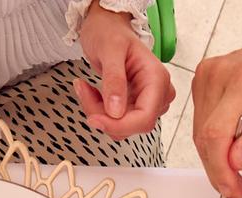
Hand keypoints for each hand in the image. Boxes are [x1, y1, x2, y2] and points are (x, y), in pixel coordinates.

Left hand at [76, 5, 174, 140]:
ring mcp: (148, 102)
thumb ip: (114, 79)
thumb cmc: (110, 31)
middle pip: (133, 124)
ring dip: (100, 113)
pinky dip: (101, 112)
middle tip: (85, 92)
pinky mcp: (136, 106)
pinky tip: (93, 93)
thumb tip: (116, 111)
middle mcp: (157, 94)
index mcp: (157, 79)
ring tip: (87, 89)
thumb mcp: (110, 49)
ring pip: (123, 127)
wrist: (106, 27)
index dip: (120, 125)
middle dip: (105, 116)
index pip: (144, 118)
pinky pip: (117, 122)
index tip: (95, 119)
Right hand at [192, 5, 241, 197]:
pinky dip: (214, 143)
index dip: (221, 171)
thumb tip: (237, 160)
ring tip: (237, 175)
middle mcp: (219, 77)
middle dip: (220, 172)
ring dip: (216, 160)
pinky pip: (202, 123)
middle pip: (205, 138)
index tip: (232, 190)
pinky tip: (231, 150)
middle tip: (237, 191)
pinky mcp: (203, 81)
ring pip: (200, 134)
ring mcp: (207, 77)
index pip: (217, 135)